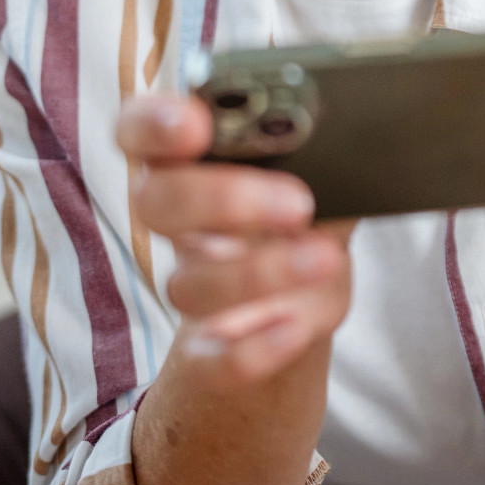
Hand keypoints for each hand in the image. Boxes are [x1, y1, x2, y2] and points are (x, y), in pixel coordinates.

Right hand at [117, 93, 351, 388]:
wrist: (304, 304)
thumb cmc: (310, 216)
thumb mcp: (324, 177)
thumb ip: (322, 152)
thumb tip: (344, 134)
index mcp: (192, 161)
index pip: (140, 130)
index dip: (154, 125)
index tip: (195, 125)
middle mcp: (178, 221)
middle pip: (156, 202)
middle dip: (223, 199)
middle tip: (297, 203)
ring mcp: (192, 285)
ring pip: (188, 284)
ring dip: (259, 274)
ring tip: (324, 258)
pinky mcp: (210, 351)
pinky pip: (210, 360)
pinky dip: (250, 350)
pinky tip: (293, 328)